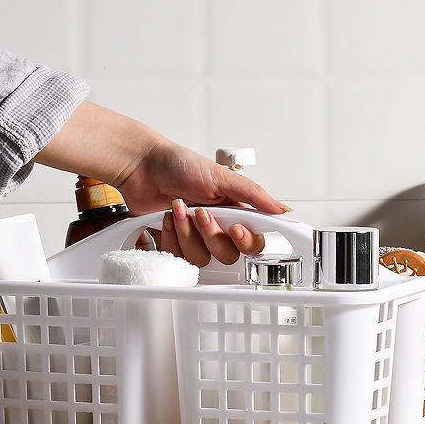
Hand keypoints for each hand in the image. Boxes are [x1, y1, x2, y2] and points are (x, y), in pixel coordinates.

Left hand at [33, 99, 291, 265]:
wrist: (141, 167)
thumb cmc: (178, 164)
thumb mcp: (221, 176)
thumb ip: (253, 195)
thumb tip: (282, 210)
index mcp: (234, 211)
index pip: (252, 241)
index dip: (245, 241)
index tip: (235, 228)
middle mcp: (217, 227)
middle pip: (227, 254)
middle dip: (211, 234)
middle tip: (200, 213)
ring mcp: (194, 238)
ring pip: (200, 258)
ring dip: (186, 233)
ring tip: (178, 209)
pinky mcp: (173, 244)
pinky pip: (176, 257)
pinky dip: (169, 236)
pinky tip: (166, 218)